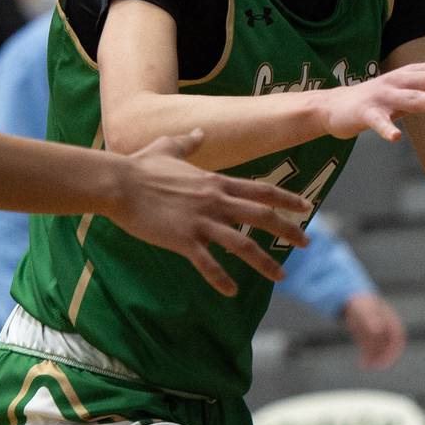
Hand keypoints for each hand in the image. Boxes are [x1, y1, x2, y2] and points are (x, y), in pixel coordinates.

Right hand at [111, 130, 309, 296]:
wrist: (117, 183)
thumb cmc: (140, 166)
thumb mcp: (168, 148)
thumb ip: (188, 142)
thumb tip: (199, 132)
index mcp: (216, 182)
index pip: (261, 190)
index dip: (287, 199)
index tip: (307, 208)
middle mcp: (215, 201)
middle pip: (262, 216)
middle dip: (289, 229)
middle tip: (308, 242)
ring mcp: (201, 221)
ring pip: (243, 244)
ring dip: (265, 261)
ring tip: (282, 276)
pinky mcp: (183, 239)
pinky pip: (208, 264)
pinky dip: (221, 279)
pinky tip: (231, 292)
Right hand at [321, 60, 424, 143]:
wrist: (334, 108)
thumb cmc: (379, 103)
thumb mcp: (410, 93)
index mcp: (414, 72)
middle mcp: (400, 79)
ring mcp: (382, 95)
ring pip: (411, 96)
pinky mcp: (365, 112)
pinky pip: (378, 121)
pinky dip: (386, 129)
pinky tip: (395, 138)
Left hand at [343, 292, 406, 369]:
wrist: (351, 300)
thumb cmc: (360, 304)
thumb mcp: (363, 311)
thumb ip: (371, 319)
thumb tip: (378, 330)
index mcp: (390, 321)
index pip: (398, 338)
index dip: (394, 349)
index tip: (386, 358)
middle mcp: (386, 329)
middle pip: (390, 347)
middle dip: (384, 358)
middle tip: (376, 366)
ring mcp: (378, 335)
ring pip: (380, 351)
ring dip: (375, 360)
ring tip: (365, 366)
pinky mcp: (369, 339)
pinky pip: (371, 351)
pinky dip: (368, 358)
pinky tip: (361, 364)